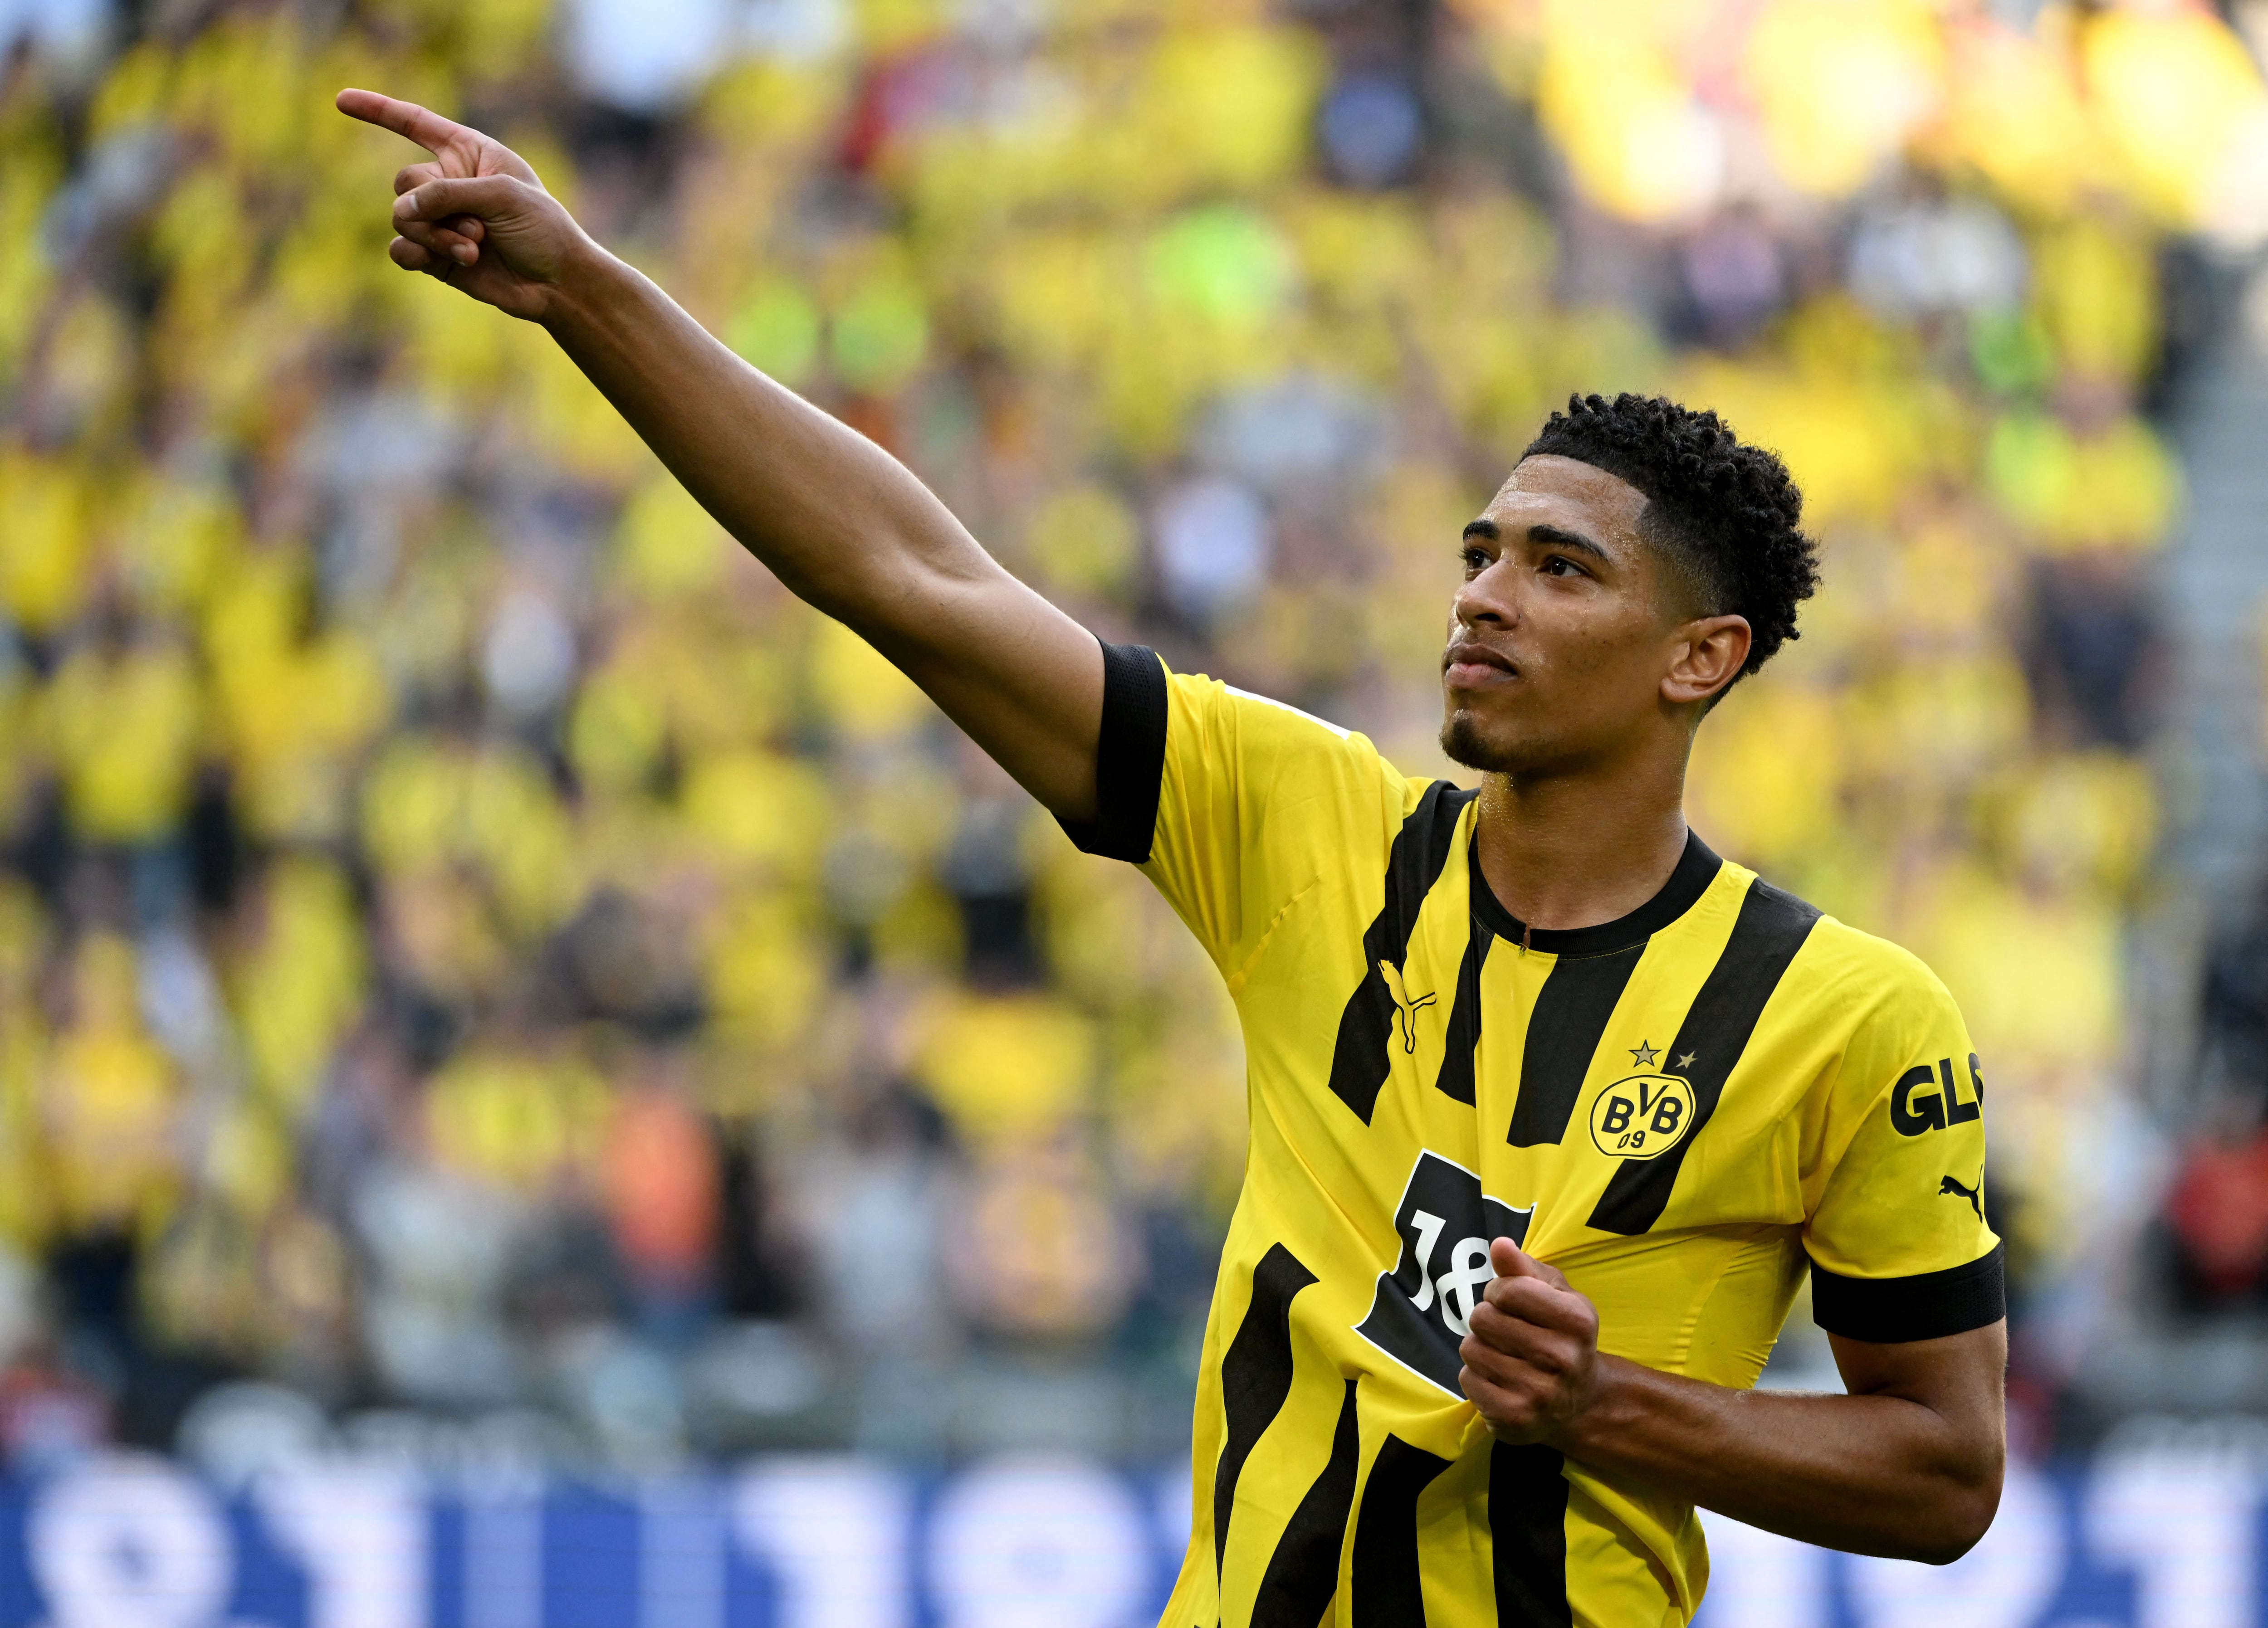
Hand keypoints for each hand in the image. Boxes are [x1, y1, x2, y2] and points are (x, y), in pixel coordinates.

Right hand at [335, 88, 591, 321]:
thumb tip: (402, 209)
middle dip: (436, 207)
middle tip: (480, 228)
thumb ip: (450, 193)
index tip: (341, 100)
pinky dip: (419, 254)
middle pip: (405, 182)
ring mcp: (440, 221)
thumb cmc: (542, 229)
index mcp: (468, 153)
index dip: (378, 110)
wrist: (557, 282)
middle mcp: (449, 183)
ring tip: (475, 249)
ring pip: (402, 218)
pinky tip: (447, 261)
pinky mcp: (435, 256)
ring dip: (436, 235)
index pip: (415, 124)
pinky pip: (401, 250)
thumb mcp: (503, 196)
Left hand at [1458, 1237, 1603, 1445]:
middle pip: (1483, 1318)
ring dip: (1479, 1347)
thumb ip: (1524, 1268)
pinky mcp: (1515, 1418)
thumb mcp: (1554, 1295)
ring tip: (1504, 1356)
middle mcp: (1563, 1358)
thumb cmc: (1561, 1336)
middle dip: (1487, 1319)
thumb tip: (1499, 1245)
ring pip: (1470, 1348)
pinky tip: (1500, 1380)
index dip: (1498, 1291)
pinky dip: (1475, 1376)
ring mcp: (1540, 1393)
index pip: (1508, 1290)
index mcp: (1577, 1321)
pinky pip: (1467, 1379)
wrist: (1580, 1402)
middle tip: (1507, 1333)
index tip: (1508, 1301)